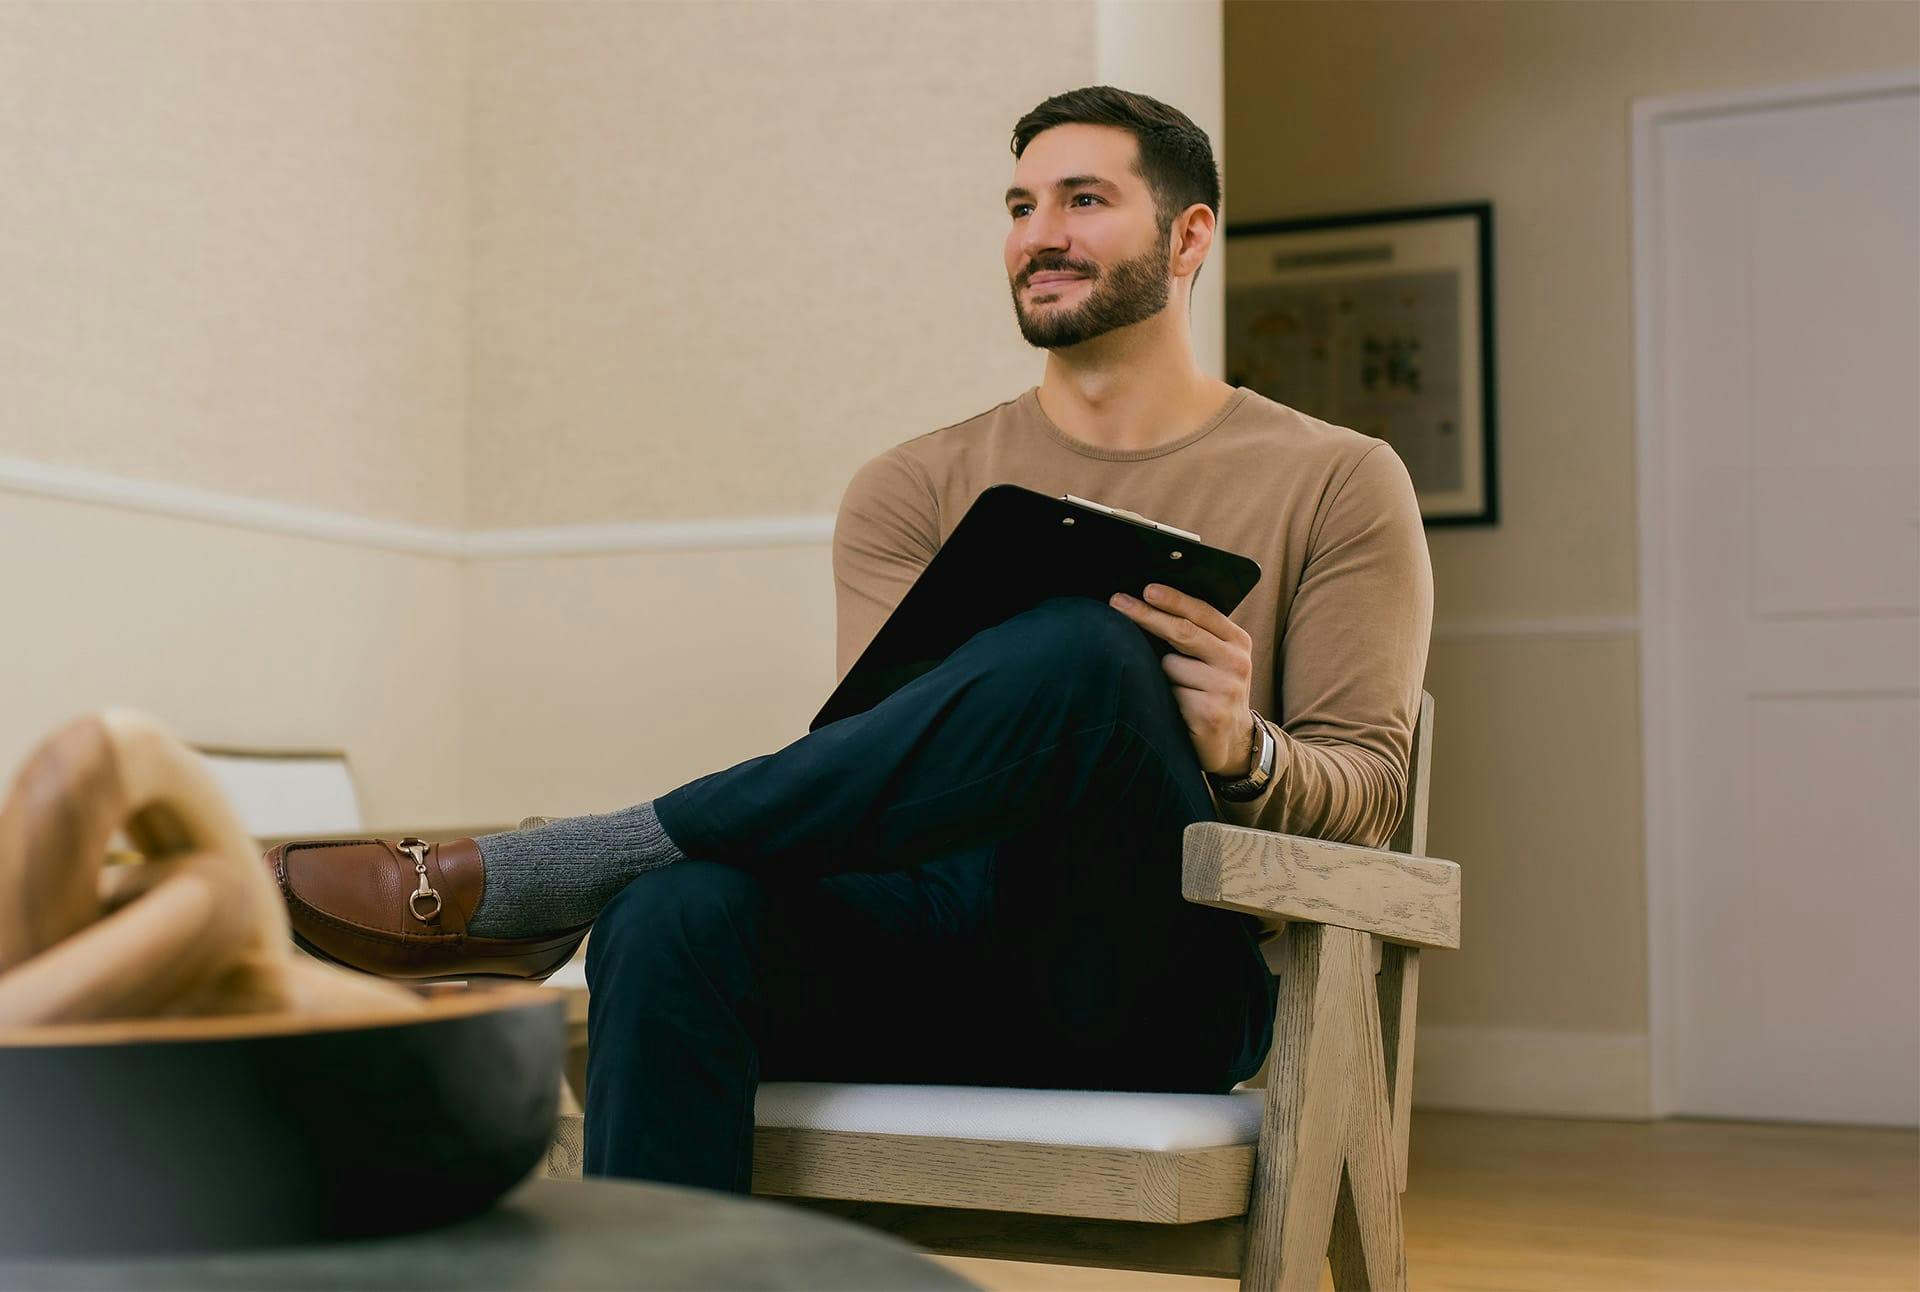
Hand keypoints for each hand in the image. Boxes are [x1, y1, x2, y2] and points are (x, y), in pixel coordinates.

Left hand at [1107, 584, 1255, 776]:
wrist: (1233, 740)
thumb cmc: (1213, 689)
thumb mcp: (1216, 658)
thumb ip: (1196, 634)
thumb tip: (1149, 604)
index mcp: (1238, 641)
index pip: (1202, 612)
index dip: (1173, 599)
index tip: (1146, 589)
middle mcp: (1236, 662)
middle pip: (1182, 632)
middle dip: (1145, 615)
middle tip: (1117, 602)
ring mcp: (1225, 688)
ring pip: (1168, 665)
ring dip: (1159, 674)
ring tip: (1176, 687)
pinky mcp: (1209, 713)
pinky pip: (1168, 693)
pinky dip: (1162, 697)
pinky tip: (1176, 707)